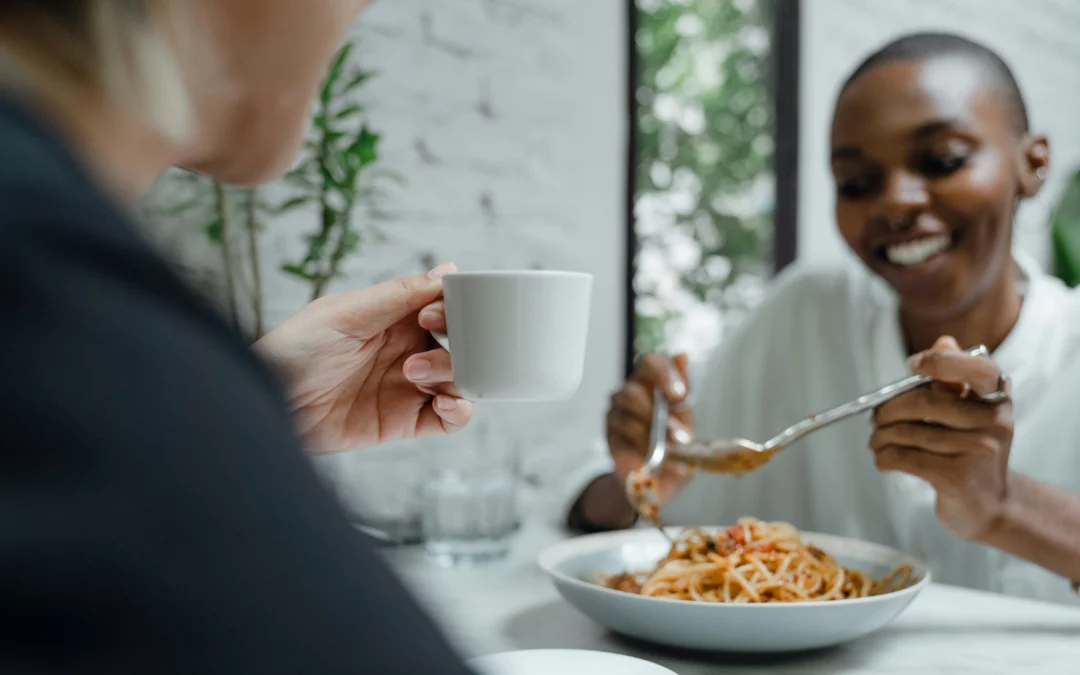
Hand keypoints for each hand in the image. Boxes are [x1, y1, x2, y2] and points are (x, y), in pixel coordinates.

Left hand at [254, 263, 470, 453]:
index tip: (432, 316)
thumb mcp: (346, 312)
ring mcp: (409, 388)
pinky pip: (449, 420)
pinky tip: (445, 403)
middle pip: (462, 347)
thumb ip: (400, 294)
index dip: (453, 312)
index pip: (447, 310)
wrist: (270, 400)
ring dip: (453, 377)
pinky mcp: (404, 422)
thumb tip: (449, 269)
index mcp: (397, 318)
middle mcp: (408, 350)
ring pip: (461, 381)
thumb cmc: (295, 348)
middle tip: (418, 355)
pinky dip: (460, 412)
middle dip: (457, 349)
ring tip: (416, 375)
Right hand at [606, 353, 694, 504]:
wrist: (660, 479)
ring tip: (672, 452)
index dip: (663, 374)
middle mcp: (629, 392)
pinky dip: (645, 449)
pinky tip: (658, 460)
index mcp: (650, 382)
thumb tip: (682, 355)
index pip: (649, 362)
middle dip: (659, 416)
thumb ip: (683, 390)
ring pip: (628, 417)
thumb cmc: (673, 443)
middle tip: (680, 437)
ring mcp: (616, 413)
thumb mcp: (685, 417)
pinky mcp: (610, 435)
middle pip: (632, 390)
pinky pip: (624, 437)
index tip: (679, 395)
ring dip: (654, 435)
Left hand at [870, 336, 1013, 539]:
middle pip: (925, 402)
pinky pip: (905, 457)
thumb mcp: (970, 414)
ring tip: (875, 441)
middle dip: (888, 409)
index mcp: (998, 398)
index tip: (912, 365)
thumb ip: (954, 380)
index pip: (976, 368)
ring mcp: (979, 450)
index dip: (940, 362)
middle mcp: (995, 422)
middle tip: (873, 418)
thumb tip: (943, 340)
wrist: (990, 505)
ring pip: (909, 432)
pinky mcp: (957, 477)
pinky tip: (883, 460)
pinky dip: (884, 457)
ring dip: (880, 437)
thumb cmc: (971, 451)